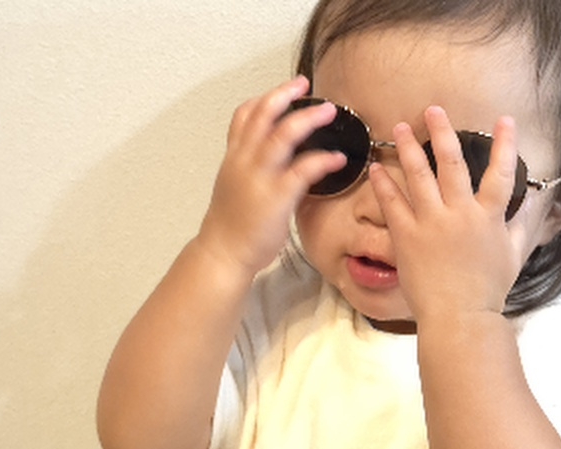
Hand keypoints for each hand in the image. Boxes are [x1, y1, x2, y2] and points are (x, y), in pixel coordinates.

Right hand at [195, 76, 345, 273]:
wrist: (223, 253)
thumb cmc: (232, 223)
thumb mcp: (234, 184)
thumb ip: (250, 164)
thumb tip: (273, 153)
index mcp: (234, 158)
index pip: (243, 115)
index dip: (264, 97)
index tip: (287, 89)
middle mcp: (243, 161)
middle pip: (261, 115)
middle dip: (284, 94)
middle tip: (305, 84)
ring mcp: (259, 178)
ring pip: (281, 136)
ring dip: (307, 119)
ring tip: (329, 111)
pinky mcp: (276, 197)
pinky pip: (302, 170)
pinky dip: (322, 160)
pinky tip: (338, 158)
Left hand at [368, 106, 528, 319]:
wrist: (459, 317)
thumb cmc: (489, 289)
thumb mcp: (514, 255)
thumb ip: (524, 224)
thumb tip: (537, 200)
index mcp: (488, 217)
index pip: (501, 173)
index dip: (505, 144)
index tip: (505, 119)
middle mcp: (459, 214)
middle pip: (451, 164)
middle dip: (442, 133)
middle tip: (433, 109)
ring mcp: (430, 224)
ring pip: (418, 176)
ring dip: (408, 149)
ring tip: (401, 127)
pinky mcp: (406, 237)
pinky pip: (392, 204)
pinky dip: (384, 184)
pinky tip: (375, 167)